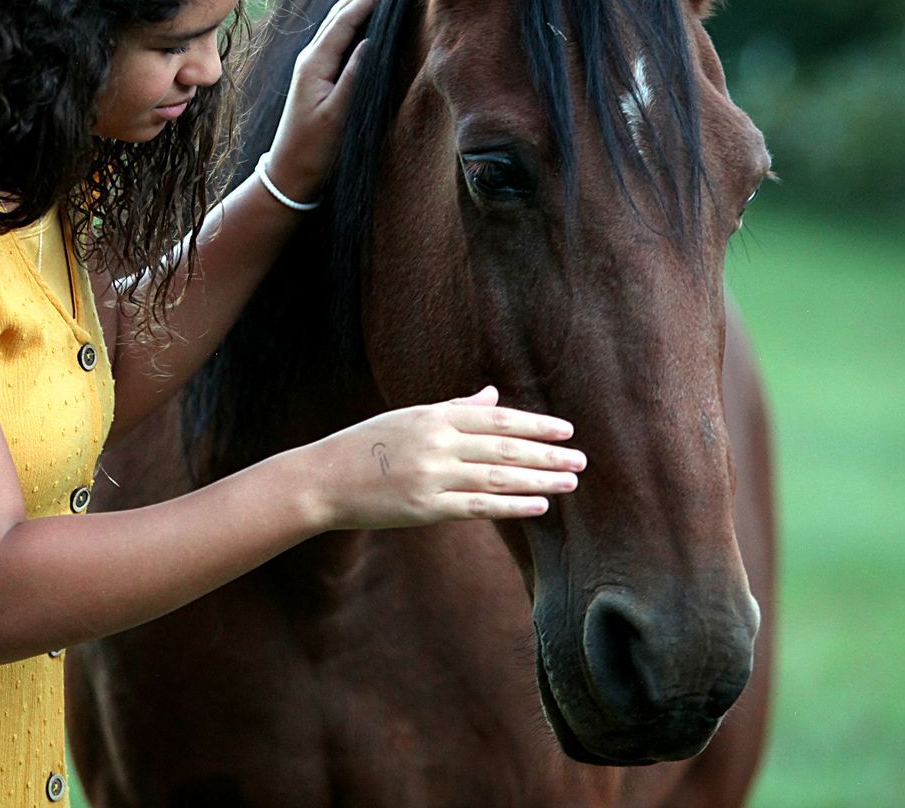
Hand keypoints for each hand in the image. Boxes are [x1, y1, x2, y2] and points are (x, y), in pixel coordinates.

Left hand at [263, 0, 406, 204]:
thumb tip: (371, 41)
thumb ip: (353, 76)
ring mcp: (314, 64)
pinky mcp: (320, 74)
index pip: (348, 18)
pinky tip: (369, 8)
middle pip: (344, 10)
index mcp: (315, 62)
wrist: (289, 175)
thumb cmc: (314, 150)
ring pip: (342, 19)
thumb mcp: (337, 116)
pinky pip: (342, 34)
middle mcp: (312, 57)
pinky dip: (359, 14)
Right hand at [299, 386, 584, 530]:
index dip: (534, 424)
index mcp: (434, 416)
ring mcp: (432, 476)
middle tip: (581, 458)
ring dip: (538, 480)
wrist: (324, 479)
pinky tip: (539, 505)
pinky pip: (477, 507)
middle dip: (546, 453)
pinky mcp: (426, 508)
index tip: (565, 430)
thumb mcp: (409, 417)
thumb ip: (454, 408)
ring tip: (570, 482)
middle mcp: (437, 443)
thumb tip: (492, 396)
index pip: (497, 419)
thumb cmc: (366, 446)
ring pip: (497, 477)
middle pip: (504, 447)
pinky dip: (511, 506)